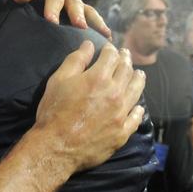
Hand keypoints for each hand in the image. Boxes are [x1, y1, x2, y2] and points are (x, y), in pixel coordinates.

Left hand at [13, 0, 110, 38]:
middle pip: (75, 3)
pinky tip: (106, 41)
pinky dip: (99, 28)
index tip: (51, 21)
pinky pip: (92, 19)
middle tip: (80, 27)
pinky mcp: (80, 12)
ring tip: (103, 36)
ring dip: (96, 23)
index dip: (53, 7)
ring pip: (89, 11)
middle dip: (78, 15)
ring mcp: (76, 2)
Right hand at [35, 42, 144, 170]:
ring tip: (139, 73)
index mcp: (98, 78)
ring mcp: (121, 113)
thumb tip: (88, 45)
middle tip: (126, 55)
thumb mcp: (58, 81)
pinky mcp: (122, 131)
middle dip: (126, 60)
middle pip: (127, 71)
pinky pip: (136, 117)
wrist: (57, 146)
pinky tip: (139, 107)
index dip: (110, 50)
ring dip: (138, 79)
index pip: (111, 56)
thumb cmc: (53, 112)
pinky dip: (139, 109)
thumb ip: (75, 60)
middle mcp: (115, 93)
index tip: (109, 48)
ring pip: (136, 91)